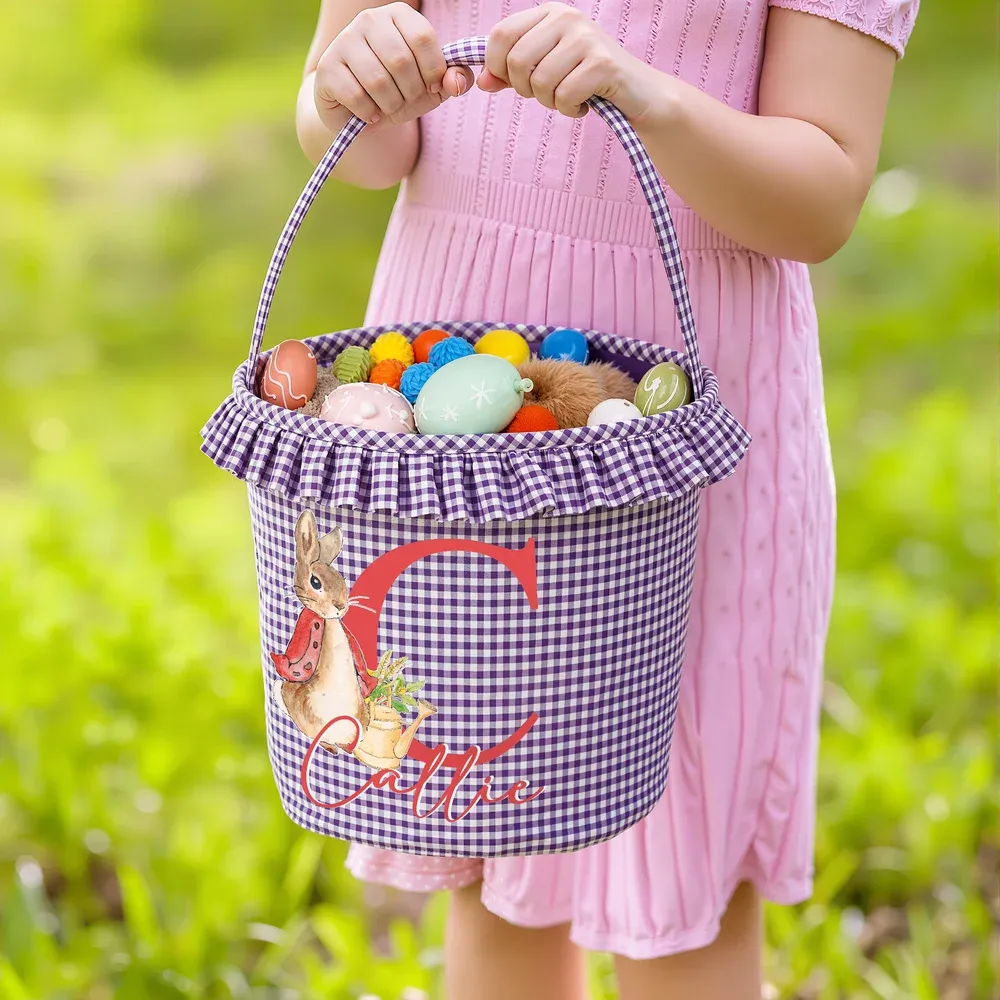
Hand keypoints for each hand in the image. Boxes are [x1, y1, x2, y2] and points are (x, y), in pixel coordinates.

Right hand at [314, 2, 473, 127]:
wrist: (358, 110)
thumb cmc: (399, 92)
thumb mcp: (431, 87)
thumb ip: (453, 80)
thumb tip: (457, 83)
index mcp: (399, 16)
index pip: (423, 38)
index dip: (433, 71)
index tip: (432, 87)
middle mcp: (369, 20)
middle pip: (401, 61)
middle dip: (411, 93)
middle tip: (406, 102)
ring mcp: (344, 41)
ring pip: (378, 80)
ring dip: (390, 106)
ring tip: (388, 107)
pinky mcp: (327, 68)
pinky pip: (356, 96)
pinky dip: (369, 114)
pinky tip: (369, 112)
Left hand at [478, 2, 654, 120]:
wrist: (638, 93)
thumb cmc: (588, 81)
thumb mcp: (546, 71)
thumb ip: (511, 74)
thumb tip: (481, 82)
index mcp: (549, 14)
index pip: (501, 35)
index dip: (497, 67)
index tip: (514, 83)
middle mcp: (567, 18)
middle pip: (517, 61)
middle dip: (525, 90)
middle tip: (547, 95)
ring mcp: (586, 38)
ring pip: (540, 82)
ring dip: (550, 102)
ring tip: (569, 98)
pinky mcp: (602, 64)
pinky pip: (565, 95)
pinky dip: (570, 109)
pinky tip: (584, 104)